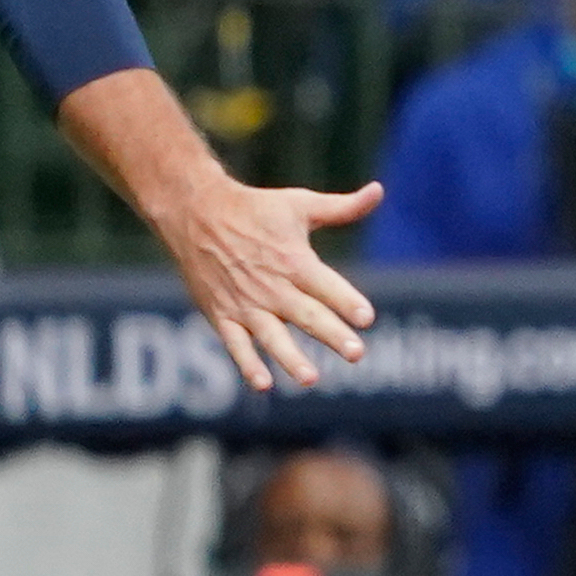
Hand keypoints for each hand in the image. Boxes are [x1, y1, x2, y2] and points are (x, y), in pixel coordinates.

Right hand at [155, 170, 380, 389]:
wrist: (196, 212)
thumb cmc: (256, 209)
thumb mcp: (300, 204)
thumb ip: (342, 207)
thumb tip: (379, 191)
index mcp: (294, 259)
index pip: (326, 285)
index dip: (346, 300)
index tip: (367, 318)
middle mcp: (271, 285)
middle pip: (306, 314)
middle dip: (332, 334)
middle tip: (357, 354)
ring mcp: (245, 303)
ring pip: (271, 336)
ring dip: (290, 358)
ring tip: (311, 379)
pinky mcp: (222, 314)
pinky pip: (235, 344)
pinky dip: (247, 364)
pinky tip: (263, 384)